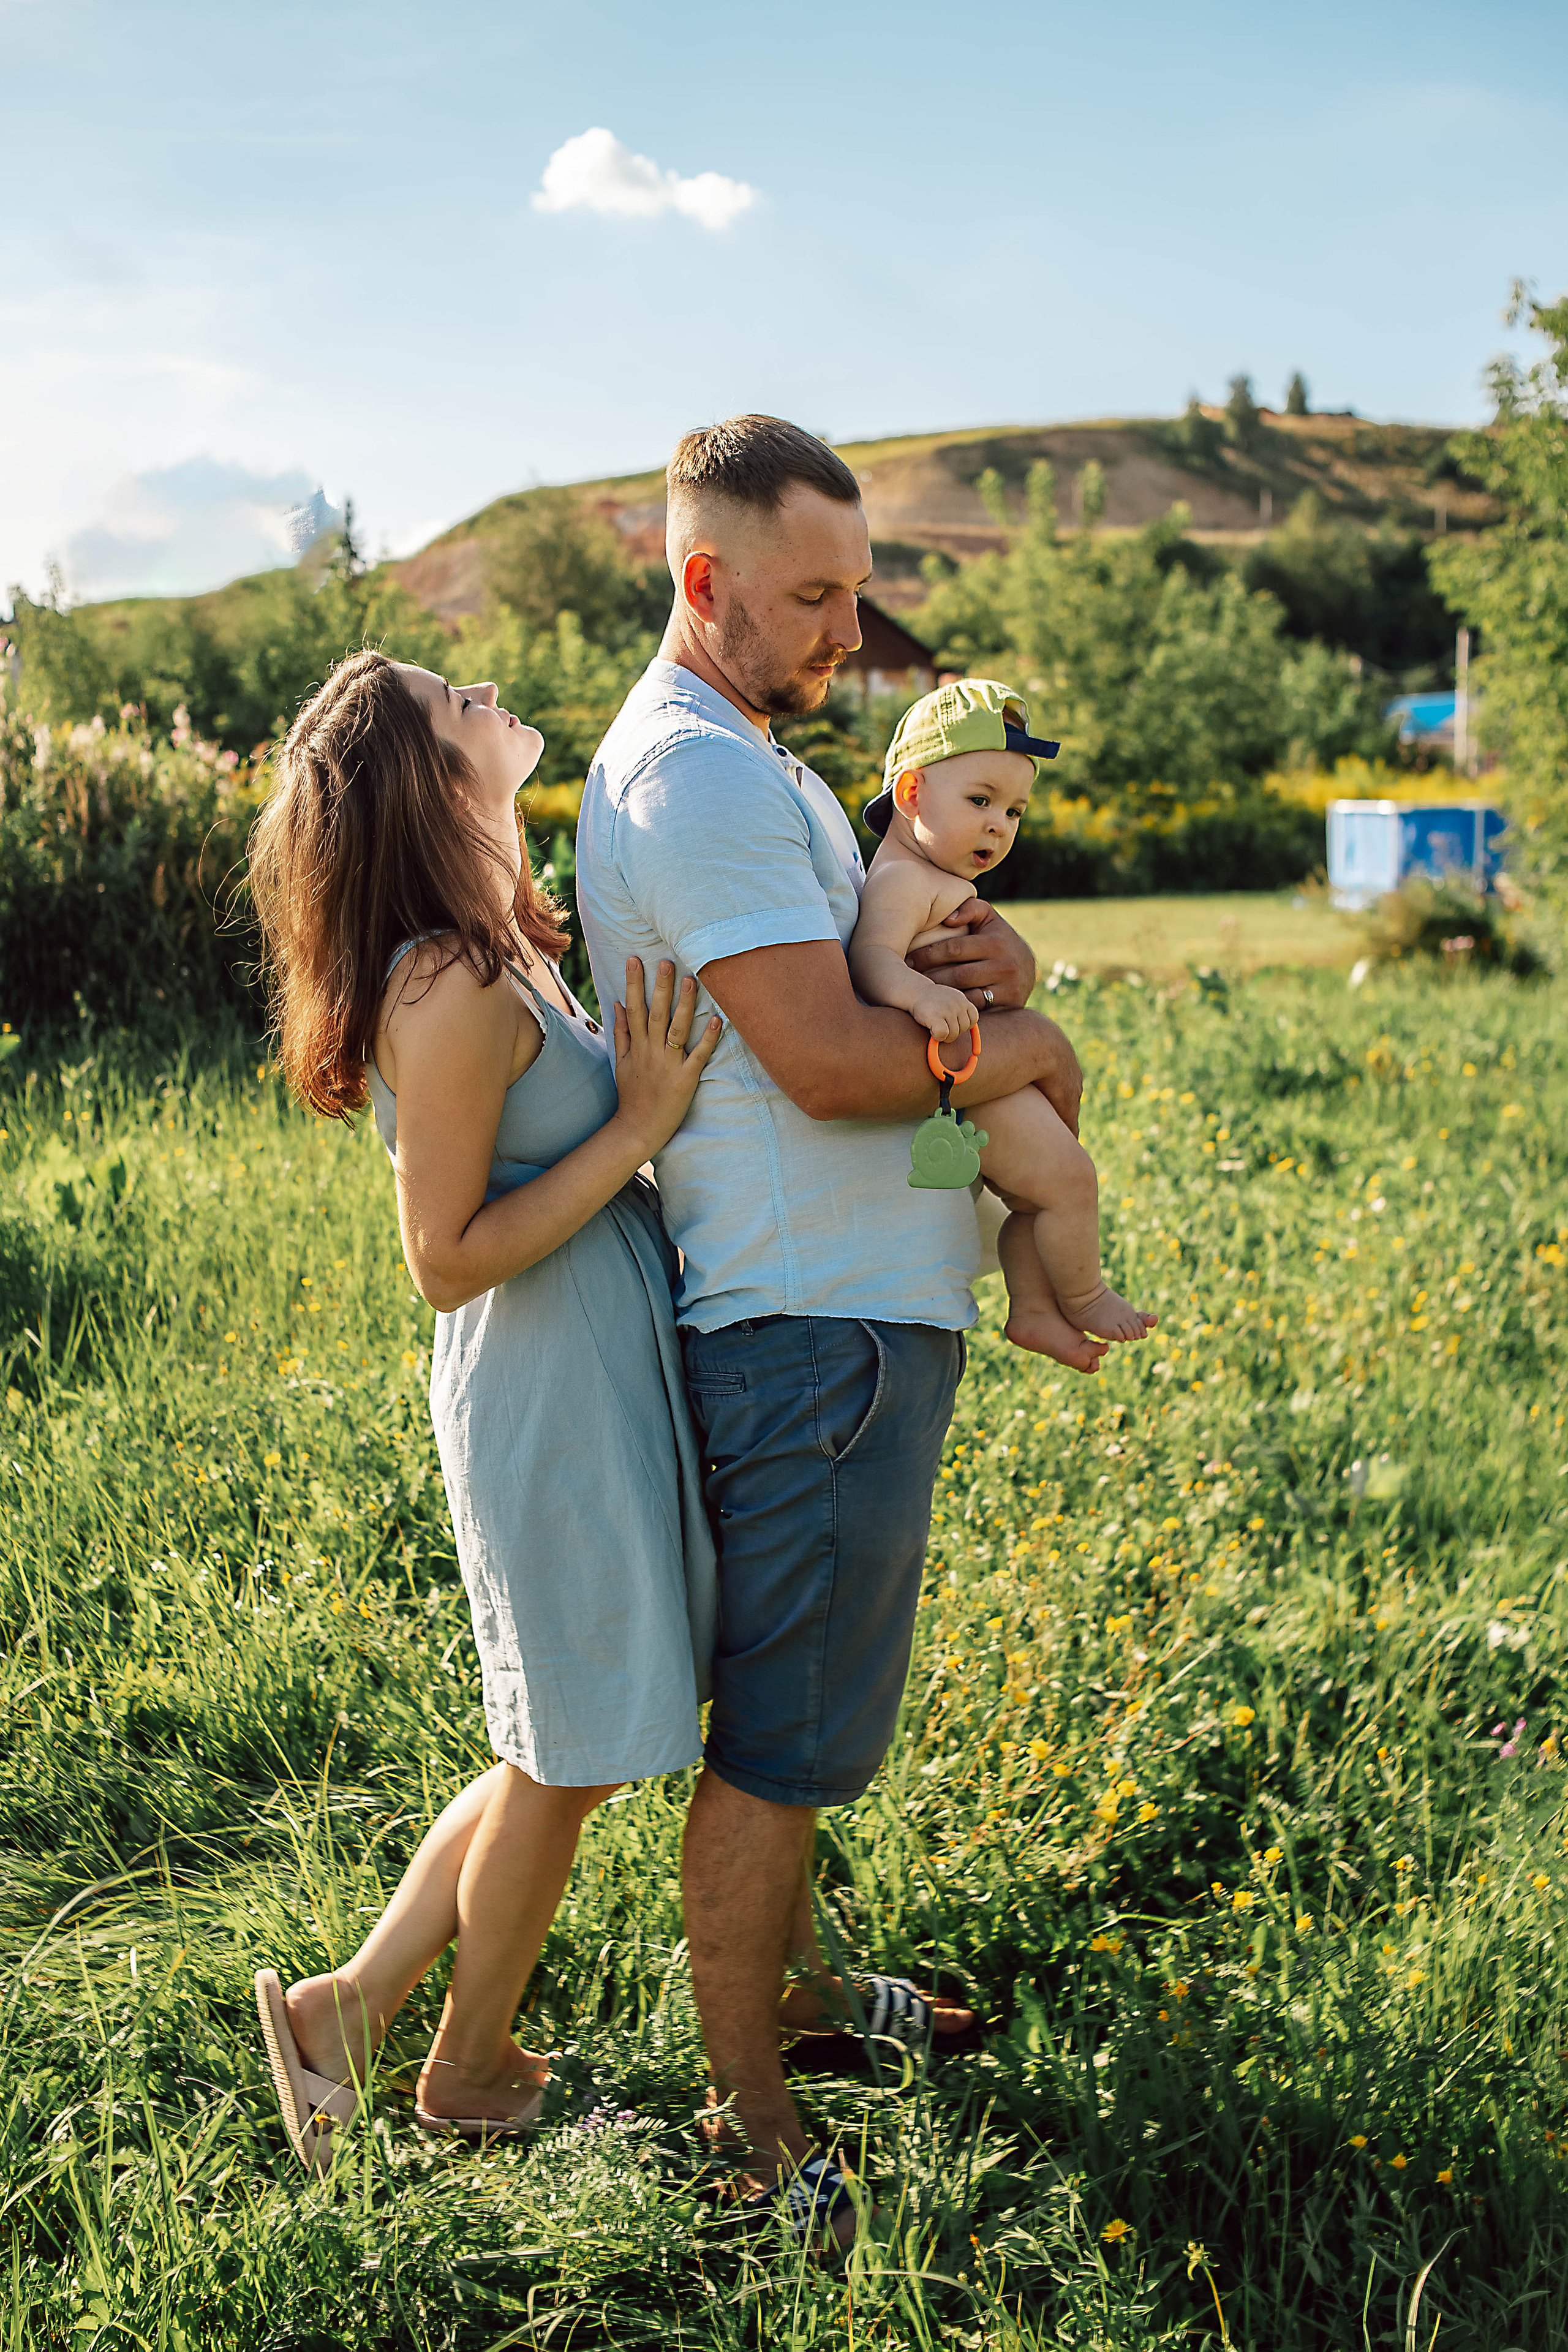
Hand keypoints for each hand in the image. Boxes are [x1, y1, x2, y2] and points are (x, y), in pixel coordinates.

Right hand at [611, 958, 721, 1154]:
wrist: (637, 1128)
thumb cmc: (631, 1094)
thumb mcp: (621, 1062)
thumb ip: (621, 1032)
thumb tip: (617, 1003)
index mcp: (636, 1047)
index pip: (634, 1009)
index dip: (633, 983)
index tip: (633, 959)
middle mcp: (651, 1052)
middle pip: (655, 1014)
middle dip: (660, 987)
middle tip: (666, 961)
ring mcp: (669, 1065)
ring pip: (676, 1030)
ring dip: (684, 1005)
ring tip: (691, 979)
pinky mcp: (686, 1079)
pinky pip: (698, 1055)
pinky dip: (707, 1038)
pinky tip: (716, 1019)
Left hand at [906, 900, 1035, 1009]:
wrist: (1028, 969)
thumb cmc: (998, 938)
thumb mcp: (988, 918)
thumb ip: (970, 909)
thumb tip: (948, 918)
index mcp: (996, 941)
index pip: (954, 949)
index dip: (928, 955)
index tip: (909, 960)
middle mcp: (1004, 965)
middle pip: (956, 975)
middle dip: (928, 977)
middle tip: (906, 979)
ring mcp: (1008, 988)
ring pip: (964, 995)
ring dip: (939, 996)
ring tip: (918, 994)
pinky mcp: (1010, 1006)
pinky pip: (975, 1009)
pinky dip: (956, 1008)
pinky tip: (938, 1006)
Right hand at [911, 982, 976, 1042]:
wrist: (915, 992)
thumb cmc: (933, 1002)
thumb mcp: (950, 1001)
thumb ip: (960, 1013)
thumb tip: (972, 1039)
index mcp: (962, 1000)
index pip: (973, 1019)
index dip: (962, 1024)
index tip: (951, 1022)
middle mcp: (957, 1004)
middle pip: (963, 1029)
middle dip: (952, 1032)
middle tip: (941, 1026)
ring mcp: (947, 1009)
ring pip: (953, 1035)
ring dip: (944, 1036)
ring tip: (935, 1027)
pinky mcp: (935, 1016)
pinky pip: (942, 1035)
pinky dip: (937, 1037)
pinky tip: (931, 1030)